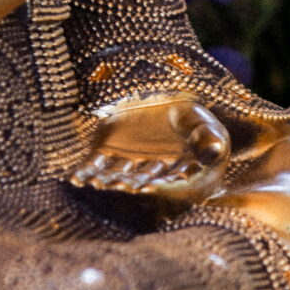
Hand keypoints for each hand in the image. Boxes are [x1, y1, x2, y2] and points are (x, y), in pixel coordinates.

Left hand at [69, 97, 231, 206]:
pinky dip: (85, 172)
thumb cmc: (192, 121)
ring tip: (98, 183)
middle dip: (131, 184)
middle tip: (123, 186)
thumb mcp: (206, 126)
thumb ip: (209, 139)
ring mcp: (127, 165)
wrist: (165, 103)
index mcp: (178, 171)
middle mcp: (150, 174)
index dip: (160, 185)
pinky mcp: (106, 154)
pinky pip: (93, 165)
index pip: (171, 181)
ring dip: (107, 180)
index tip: (150, 186)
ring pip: (115, 175)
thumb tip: (213, 154)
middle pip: (141, 181)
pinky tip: (76, 178)